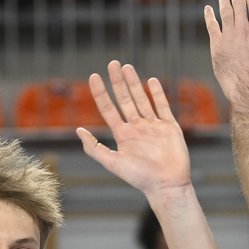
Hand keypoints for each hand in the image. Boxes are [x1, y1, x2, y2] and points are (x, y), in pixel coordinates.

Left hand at [78, 62, 191, 195]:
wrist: (167, 185)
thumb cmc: (140, 178)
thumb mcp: (113, 163)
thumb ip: (95, 148)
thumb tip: (78, 131)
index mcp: (123, 135)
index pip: (108, 109)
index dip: (100, 93)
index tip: (94, 76)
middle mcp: (137, 128)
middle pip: (125, 99)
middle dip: (118, 82)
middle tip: (112, 63)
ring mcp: (154, 126)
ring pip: (142, 99)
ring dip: (134, 83)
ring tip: (127, 66)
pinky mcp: (170, 127)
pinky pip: (163, 106)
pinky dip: (158, 93)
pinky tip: (151, 81)